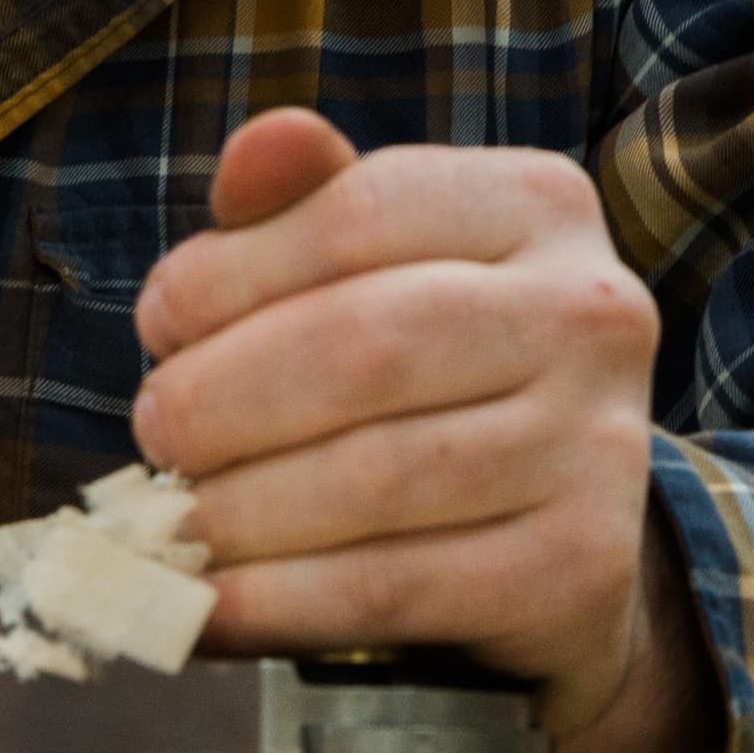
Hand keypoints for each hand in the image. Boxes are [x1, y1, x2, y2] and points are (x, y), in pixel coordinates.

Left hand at [130, 111, 712, 752]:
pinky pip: (394, 587)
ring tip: (172, 523)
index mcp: (538, 203)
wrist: (557, 542)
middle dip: (222, 395)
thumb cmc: (436, 380)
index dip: (229, 271)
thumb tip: (260, 144)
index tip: (156, 322)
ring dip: (239, 510)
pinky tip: (207, 607)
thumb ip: (305, 206)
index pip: (359, 212)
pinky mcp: (578, 567)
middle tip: (153, 434)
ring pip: (374, 475)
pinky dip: (277, 602)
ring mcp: (600, 444)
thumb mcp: (380, 270)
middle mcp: (593, 310)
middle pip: (363, 343)